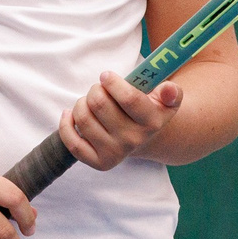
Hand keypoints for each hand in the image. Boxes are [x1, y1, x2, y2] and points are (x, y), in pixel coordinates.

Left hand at [58, 71, 183, 170]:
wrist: (143, 137)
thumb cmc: (148, 109)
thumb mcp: (165, 99)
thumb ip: (171, 92)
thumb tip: (169, 89)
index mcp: (152, 122)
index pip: (128, 99)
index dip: (113, 83)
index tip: (106, 76)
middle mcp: (134, 140)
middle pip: (99, 104)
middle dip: (96, 89)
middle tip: (100, 89)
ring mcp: (115, 153)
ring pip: (83, 118)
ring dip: (82, 102)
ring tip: (90, 101)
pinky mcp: (98, 162)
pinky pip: (72, 142)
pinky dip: (66, 123)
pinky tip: (71, 113)